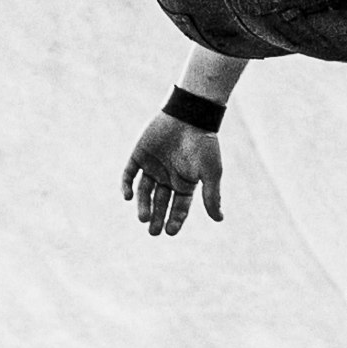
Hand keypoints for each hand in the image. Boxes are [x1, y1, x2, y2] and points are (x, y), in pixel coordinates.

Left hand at [123, 116, 222, 234]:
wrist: (189, 115)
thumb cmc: (203, 145)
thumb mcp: (210, 172)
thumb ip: (212, 196)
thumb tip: (219, 219)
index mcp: (185, 183)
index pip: (179, 207)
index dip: (175, 220)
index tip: (170, 232)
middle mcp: (168, 177)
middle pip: (160, 203)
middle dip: (157, 218)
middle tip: (153, 231)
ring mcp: (153, 166)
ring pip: (144, 191)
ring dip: (143, 206)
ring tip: (143, 218)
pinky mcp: (139, 154)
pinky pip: (129, 173)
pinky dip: (127, 185)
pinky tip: (128, 196)